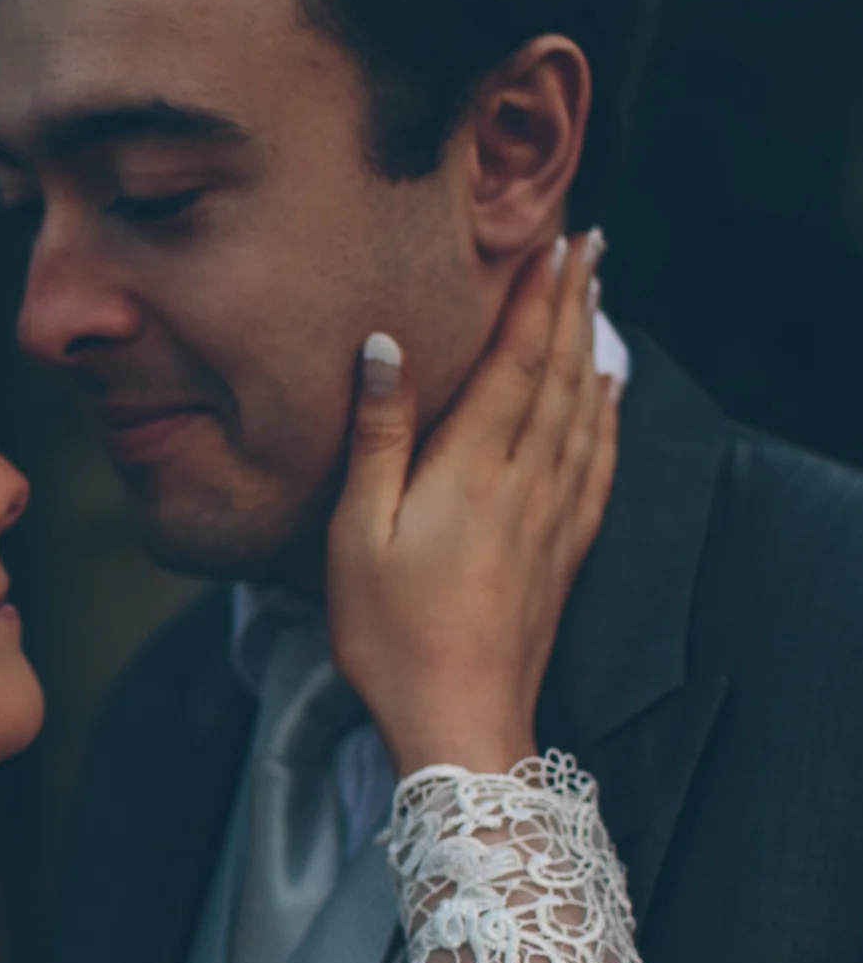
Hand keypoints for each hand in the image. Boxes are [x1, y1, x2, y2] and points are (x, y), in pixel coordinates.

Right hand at [326, 232, 618, 777]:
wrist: (458, 720)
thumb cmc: (389, 634)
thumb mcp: (354, 533)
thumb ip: (379, 436)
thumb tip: (385, 346)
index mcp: (472, 472)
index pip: (515, 363)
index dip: (534, 299)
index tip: (551, 242)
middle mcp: (524, 485)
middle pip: (559, 376)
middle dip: (573, 305)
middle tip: (587, 246)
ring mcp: (552, 520)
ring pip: (584, 413)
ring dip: (591, 347)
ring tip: (596, 296)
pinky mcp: (562, 554)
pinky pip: (597, 466)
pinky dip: (607, 418)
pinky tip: (608, 394)